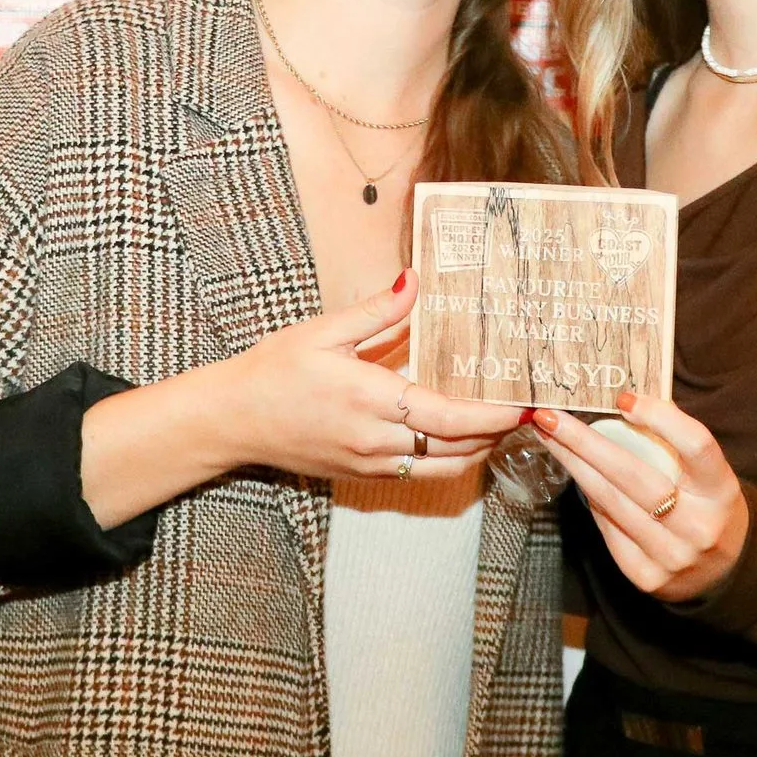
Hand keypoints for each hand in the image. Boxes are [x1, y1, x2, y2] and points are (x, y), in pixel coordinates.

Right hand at [219, 270, 525, 482]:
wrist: (232, 420)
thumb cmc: (273, 371)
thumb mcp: (322, 331)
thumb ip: (376, 311)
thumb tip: (413, 281)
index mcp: (369, 399)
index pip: (448, 417)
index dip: (492, 415)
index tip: (521, 404)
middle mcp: (375, 440)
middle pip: (457, 448)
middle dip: (497, 432)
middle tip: (524, 409)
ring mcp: (370, 464)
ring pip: (444, 468)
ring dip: (479, 450)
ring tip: (499, 424)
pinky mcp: (362, 475)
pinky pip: (420, 475)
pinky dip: (450, 459)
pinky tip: (460, 437)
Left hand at [532, 392, 749, 602]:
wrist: (723, 570)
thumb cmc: (707, 506)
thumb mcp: (707, 474)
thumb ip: (676, 440)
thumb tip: (627, 398)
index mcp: (721, 491)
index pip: (696, 446)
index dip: (660, 418)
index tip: (623, 398)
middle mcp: (699, 525)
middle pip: (634, 476)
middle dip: (585, 443)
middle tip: (549, 417)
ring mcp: (671, 555)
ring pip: (612, 503)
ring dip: (575, 466)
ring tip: (549, 439)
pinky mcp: (646, 576)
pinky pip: (607, 529)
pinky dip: (591, 500)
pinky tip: (577, 476)